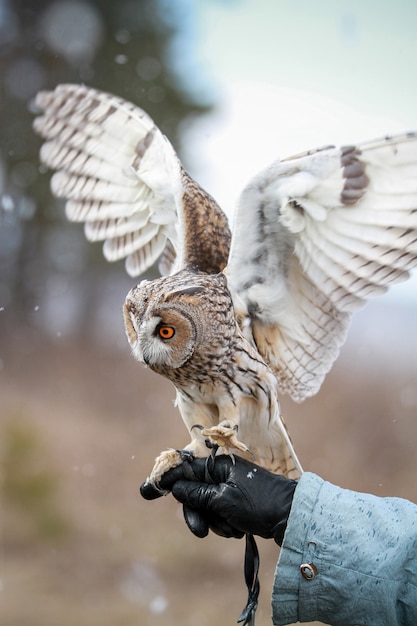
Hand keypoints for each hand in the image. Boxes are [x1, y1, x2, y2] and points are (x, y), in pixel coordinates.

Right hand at [140, 455, 296, 544]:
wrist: (293, 518)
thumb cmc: (259, 504)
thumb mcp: (223, 500)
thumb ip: (197, 493)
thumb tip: (175, 486)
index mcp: (219, 465)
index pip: (185, 469)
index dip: (167, 480)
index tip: (146, 490)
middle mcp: (223, 473)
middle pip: (194, 491)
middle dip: (196, 512)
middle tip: (200, 531)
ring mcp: (231, 488)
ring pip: (206, 506)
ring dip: (214, 521)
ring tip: (232, 528)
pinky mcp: (238, 503)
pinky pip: (220, 514)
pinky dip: (225, 524)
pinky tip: (238, 529)